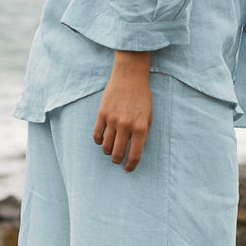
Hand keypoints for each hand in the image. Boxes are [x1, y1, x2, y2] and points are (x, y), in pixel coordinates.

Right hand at [93, 50, 151, 172]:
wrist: (130, 77)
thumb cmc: (142, 98)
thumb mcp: (148, 117)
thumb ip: (142, 135)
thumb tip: (134, 152)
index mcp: (141, 128)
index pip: (134, 155)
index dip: (130, 166)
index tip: (127, 169)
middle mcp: (126, 126)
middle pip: (117, 153)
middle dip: (117, 160)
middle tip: (117, 159)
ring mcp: (113, 120)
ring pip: (106, 147)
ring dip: (108, 152)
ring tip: (110, 150)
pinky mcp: (102, 114)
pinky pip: (97, 135)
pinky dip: (99, 141)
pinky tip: (103, 140)